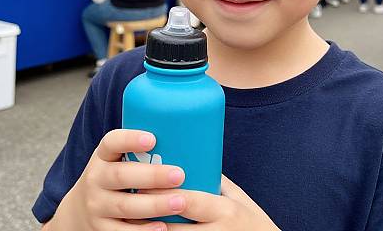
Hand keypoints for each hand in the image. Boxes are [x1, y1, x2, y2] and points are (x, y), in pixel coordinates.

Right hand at [51, 129, 186, 230]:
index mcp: (103, 155)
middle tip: (179, 175)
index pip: (112, 142)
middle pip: (121, 176)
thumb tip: (186, 135)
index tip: (152, 139)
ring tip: (179, 202)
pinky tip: (162, 228)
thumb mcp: (116, 159)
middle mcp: (96, 179)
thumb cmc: (113, 176)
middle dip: (152, 176)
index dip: (130, 139)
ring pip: (125, 206)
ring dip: (154, 205)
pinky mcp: (101, 229)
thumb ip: (140, 150)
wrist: (79, 210)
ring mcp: (96, 206)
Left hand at [140, 175, 279, 230]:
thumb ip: (214, 181)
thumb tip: (189, 158)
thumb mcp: (238, 198)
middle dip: (148, 214)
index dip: (163, 194)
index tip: (142, 182)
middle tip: (128, 200)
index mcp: (225, 211)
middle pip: (173, 226)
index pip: (189, 201)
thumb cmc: (254, 222)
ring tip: (129, 219)